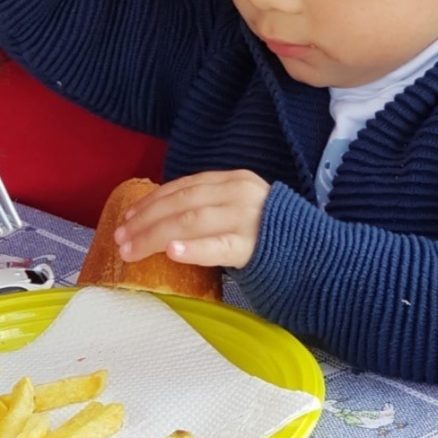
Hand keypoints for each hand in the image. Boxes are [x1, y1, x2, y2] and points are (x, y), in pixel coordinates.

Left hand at [113, 170, 269, 269]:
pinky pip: (218, 246)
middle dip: (146, 220)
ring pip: (191, 221)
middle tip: (120, 238)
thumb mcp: (241, 209)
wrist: (318, 256)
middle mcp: (240, 193)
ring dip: (155, 235)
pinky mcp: (255, 247)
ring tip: (132, 249)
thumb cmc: (273, 237)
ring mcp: (248, 219)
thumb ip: (211, 206)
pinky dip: (193, 248)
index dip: (152, 200)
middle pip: (182, 202)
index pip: (184, 186)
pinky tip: (171, 252)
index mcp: (234, 180)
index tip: (128, 215)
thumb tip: (163, 218)